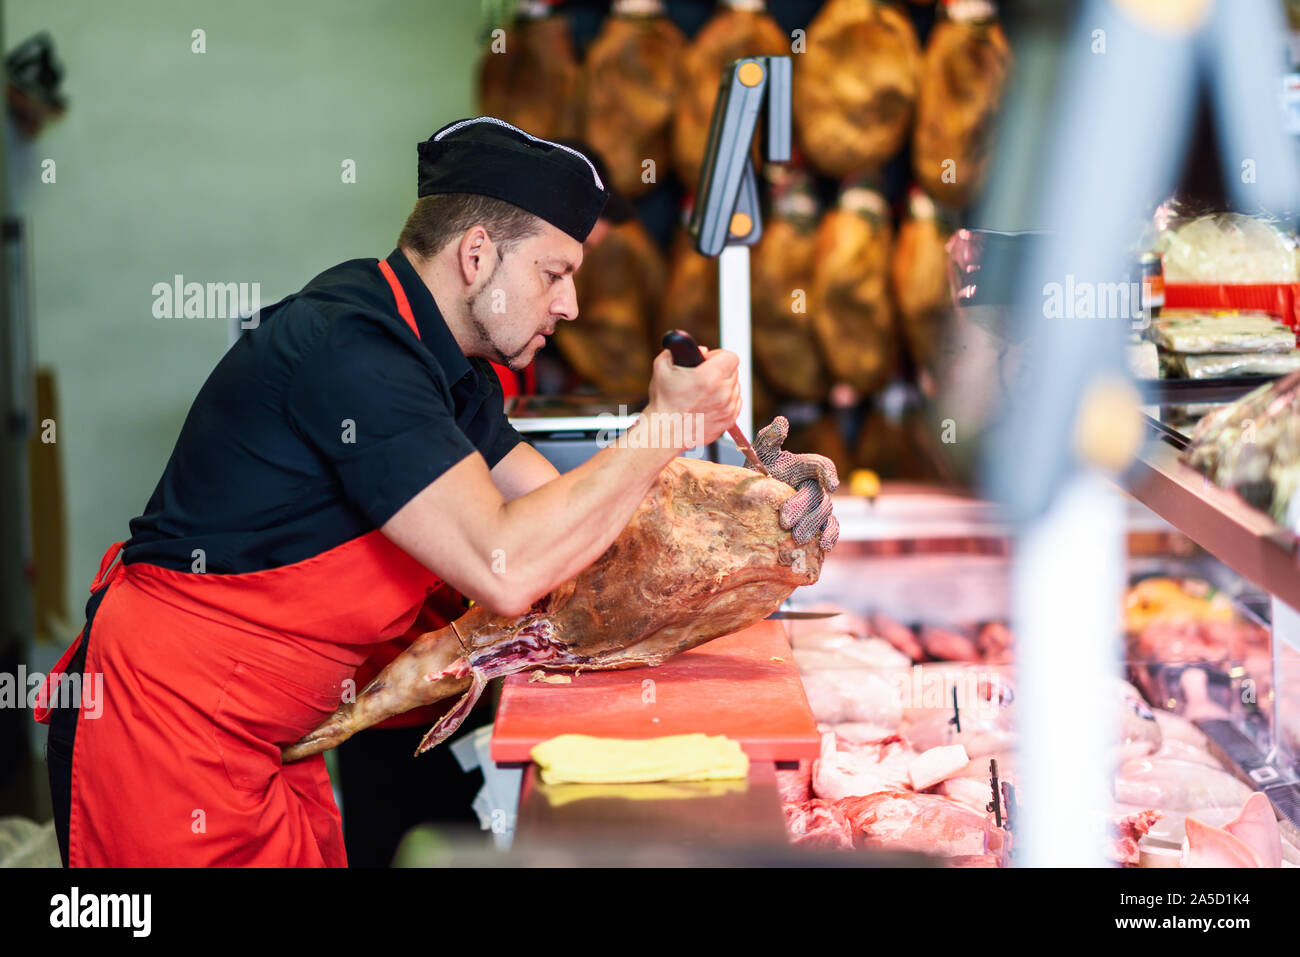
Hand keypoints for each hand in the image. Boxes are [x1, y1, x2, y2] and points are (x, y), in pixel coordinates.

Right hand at [645, 346, 740, 448]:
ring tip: (704, 392)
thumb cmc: (663, 404)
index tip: (707, 361)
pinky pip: (735, 404)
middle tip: (703, 377)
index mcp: (709, 377)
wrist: (664, 433)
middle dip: (719, 370)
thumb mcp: (662, 367)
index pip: (731, 357)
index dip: (718, 355)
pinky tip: (708, 403)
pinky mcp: (728, 421)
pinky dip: (725, 401)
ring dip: (723, 386)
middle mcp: (723, 393)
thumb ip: (678, 351)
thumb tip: (698, 350)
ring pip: (735, 388)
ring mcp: (728, 409)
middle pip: (733, 371)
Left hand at [750, 416, 839, 550]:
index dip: (828, 473)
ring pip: (824, 513)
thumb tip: (781, 421)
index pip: (821, 466)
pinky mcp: (818, 524)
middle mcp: (814, 485)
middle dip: (802, 508)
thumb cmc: (757, 474)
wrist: (750, 500)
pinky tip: (823, 546)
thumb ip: (768, 438)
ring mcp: (817, 505)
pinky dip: (830, 536)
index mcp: (803, 467)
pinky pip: (831, 528)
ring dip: (811, 526)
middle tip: (784, 522)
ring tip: (795, 538)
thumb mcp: (759, 455)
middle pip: (817, 495)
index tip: (831, 485)